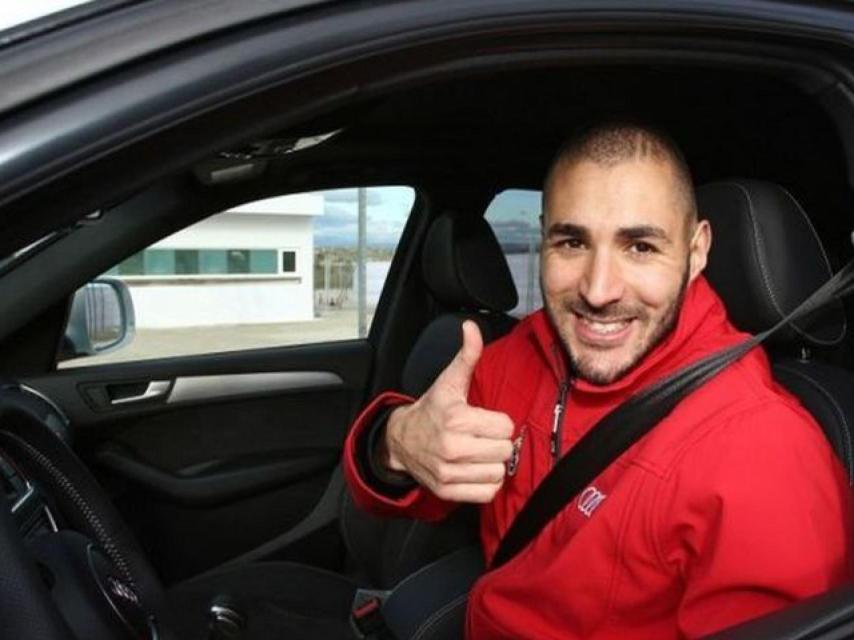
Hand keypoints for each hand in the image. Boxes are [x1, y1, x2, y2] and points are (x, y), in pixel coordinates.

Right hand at [383, 320, 513, 502]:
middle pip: (505, 450)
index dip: (498, 422)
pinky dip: (486, 483)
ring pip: (499, 472)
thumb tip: (471, 327)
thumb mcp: (449, 381)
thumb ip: (467, 355)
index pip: (506, 426)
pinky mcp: (448, 491)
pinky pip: (487, 492)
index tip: (484, 420)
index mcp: (456, 418)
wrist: (400, 441)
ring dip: (493, 464)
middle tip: (483, 436)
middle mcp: (452, 447)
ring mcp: (449, 472)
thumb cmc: (432, 409)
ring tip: (479, 453)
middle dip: (498, 443)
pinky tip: (475, 469)